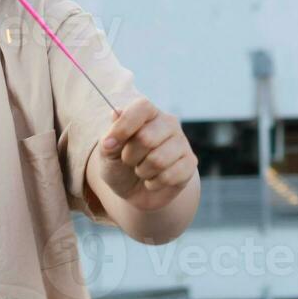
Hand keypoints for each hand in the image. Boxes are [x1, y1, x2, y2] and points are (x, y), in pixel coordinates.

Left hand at [93, 96, 197, 211]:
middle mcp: (168, 122)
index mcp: (148, 112)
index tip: (108, 144)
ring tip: (142, 170)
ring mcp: (182, 142)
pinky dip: (154, 183)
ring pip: (158, 160)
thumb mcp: (107, 153)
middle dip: (130, 156)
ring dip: (142, 171)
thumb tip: (115, 114)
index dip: (124, 126)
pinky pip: (170, 176)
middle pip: (146, 138)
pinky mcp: (190, 163)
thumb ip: (110, 136)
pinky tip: (154, 180)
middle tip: (128, 160)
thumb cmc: (120, 165)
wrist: (134, 191)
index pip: (142, 107)